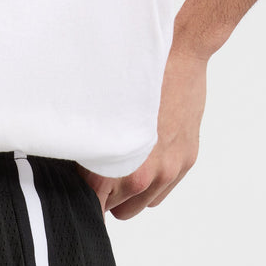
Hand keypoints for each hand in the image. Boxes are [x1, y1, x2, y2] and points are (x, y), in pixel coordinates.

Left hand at [76, 46, 208, 219]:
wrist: (179, 54)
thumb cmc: (132, 80)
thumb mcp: (98, 120)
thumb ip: (89, 156)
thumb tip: (80, 178)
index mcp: (114, 170)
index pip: (94, 208)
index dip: (87, 200)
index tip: (84, 192)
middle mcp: (142, 176)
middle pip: (117, 210)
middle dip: (110, 196)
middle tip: (105, 171)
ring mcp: (167, 171)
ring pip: (140, 204)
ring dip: (132, 192)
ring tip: (127, 164)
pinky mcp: (185, 163)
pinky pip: (161, 193)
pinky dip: (153, 183)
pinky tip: (147, 159)